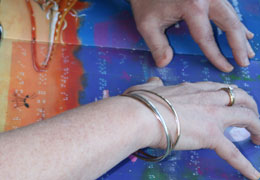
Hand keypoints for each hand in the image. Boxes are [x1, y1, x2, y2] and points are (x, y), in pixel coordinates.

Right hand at [125, 77, 259, 178]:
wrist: (141, 115)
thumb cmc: (141, 102)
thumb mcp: (147, 88)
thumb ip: (153, 84)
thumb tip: (154, 80)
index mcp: (192, 88)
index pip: (218, 88)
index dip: (229, 94)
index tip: (232, 101)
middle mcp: (207, 98)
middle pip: (240, 96)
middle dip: (250, 106)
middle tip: (251, 118)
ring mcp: (212, 116)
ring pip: (247, 117)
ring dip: (257, 127)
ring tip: (259, 139)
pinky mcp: (211, 136)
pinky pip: (233, 153)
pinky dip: (245, 165)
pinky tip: (254, 174)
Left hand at [130, 0, 254, 71]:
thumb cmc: (146, 1)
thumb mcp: (147, 24)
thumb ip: (157, 45)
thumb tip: (164, 63)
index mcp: (192, 5)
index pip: (207, 37)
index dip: (217, 55)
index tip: (226, 68)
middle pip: (229, 24)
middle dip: (238, 45)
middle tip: (244, 62)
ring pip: (232, 15)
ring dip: (241, 35)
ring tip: (249, 52)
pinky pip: (228, 9)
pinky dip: (236, 23)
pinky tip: (244, 32)